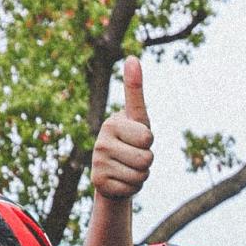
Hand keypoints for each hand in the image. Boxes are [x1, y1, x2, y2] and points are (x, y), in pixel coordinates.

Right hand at [90, 57, 153, 202]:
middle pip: (147, 159)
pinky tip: (121, 180)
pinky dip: (132, 187)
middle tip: (134, 156)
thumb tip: (132, 57)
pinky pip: (132, 188)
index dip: (148, 141)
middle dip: (147, 161)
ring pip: (141, 175)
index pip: (147, 137)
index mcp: (112, 123)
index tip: (138, 137)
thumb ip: (135, 91)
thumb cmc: (130, 140)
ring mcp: (98, 162)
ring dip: (141, 175)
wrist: (113, 171)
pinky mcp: (98, 182)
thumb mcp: (137, 117)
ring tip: (128, 168)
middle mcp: (101, 141)